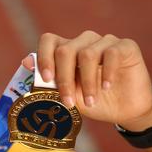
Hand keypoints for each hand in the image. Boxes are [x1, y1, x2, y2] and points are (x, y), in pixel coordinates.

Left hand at [22, 31, 151, 130]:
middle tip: (69, 101)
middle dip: (64, 79)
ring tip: (91, 101)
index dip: (44, 57)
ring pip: (87, 54)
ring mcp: (105, 42)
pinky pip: (112, 53)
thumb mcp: (69, 95)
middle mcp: (84, 42)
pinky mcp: (126, 46)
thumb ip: (49, 82)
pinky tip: (106, 88)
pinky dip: (107, 73)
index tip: (45, 79)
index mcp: (67, 50)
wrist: (124, 111)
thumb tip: (26, 62)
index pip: (49, 41)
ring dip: (87, 82)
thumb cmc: (93, 101)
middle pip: (65, 50)